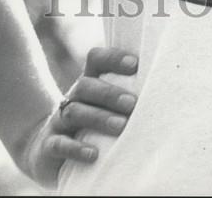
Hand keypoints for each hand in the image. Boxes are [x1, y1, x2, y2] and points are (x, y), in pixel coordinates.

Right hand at [19, 47, 138, 186]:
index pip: (96, 60)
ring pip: (74, 112)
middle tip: (132, 104)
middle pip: (85, 86)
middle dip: (109, 94)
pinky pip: (59, 144)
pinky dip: (76, 148)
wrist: (47, 150)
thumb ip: (125, 96)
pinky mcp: (49, 146)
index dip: (113, 58)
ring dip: (98, 118)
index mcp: (87, 83)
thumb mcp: (103, 108)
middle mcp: (72, 98)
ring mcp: (57, 121)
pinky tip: (93, 154)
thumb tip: (164, 91)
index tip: (135, 64)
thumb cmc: (89, 125)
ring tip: (121, 126)